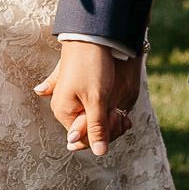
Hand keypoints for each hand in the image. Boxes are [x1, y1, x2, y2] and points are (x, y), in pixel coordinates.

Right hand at [36, 39, 141, 155]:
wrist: (90, 36)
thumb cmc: (92, 67)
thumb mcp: (96, 100)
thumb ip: (97, 128)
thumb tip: (99, 153)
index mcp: (63, 112)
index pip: (85, 138)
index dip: (105, 135)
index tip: (120, 123)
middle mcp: (63, 108)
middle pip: (88, 129)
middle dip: (108, 127)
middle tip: (125, 120)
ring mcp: (70, 98)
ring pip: (93, 119)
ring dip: (110, 119)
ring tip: (124, 115)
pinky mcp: (79, 89)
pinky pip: (93, 107)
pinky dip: (106, 110)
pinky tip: (120, 112)